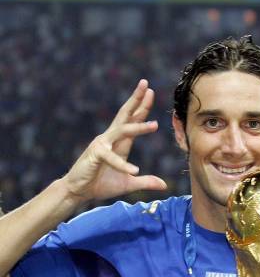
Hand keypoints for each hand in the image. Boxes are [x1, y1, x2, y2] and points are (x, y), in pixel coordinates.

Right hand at [63, 79, 166, 203]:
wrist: (79, 192)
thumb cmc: (101, 184)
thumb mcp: (128, 184)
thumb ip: (146, 182)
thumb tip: (164, 185)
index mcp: (120, 143)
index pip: (132, 120)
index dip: (142, 107)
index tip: (151, 92)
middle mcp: (111, 139)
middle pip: (125, 115)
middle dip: (136, 100)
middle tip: (146, 84)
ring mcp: (102, 145)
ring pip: (122, 131)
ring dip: (138, 128)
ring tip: (155, 125)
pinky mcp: (95, 155)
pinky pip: (112, 158)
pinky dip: (123, 165)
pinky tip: (134, 171)